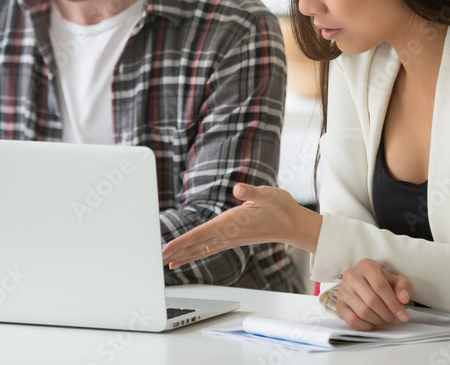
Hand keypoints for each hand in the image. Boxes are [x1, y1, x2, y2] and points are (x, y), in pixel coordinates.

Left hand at [161, 183, 320, 267]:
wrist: (293, 225)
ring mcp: (230, 238)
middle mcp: (228, 234)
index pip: (201, 234)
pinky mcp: (232, 239)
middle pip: (197, 245)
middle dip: (176, 251)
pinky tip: (186, 256)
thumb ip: (252, 191)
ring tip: (165, 261)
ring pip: (201, 249)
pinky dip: (195, 253)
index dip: (183, 241)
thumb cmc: (281, 207)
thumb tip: (238, 188)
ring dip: (183, 254)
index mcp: (232, 223)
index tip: (167, 249)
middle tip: (155, 258)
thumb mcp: (268, 194)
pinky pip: (209, 249)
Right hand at [333, 258, 412, 330]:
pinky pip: (352, 320)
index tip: (403, 315)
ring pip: (362, 311)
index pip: (380, 286)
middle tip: (395, 320)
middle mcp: (351, 275)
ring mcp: (343, 290)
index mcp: (366, 266)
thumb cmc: (382, 282)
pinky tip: (373, 323)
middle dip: (387, 314)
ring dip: (378, 321)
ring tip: (386, 320)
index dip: (393, 303)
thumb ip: (404, 287)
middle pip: (371, 300)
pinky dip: (365, 326)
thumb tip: (403, 299)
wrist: (366, 284)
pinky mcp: (339, 304)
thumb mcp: (397, 280)